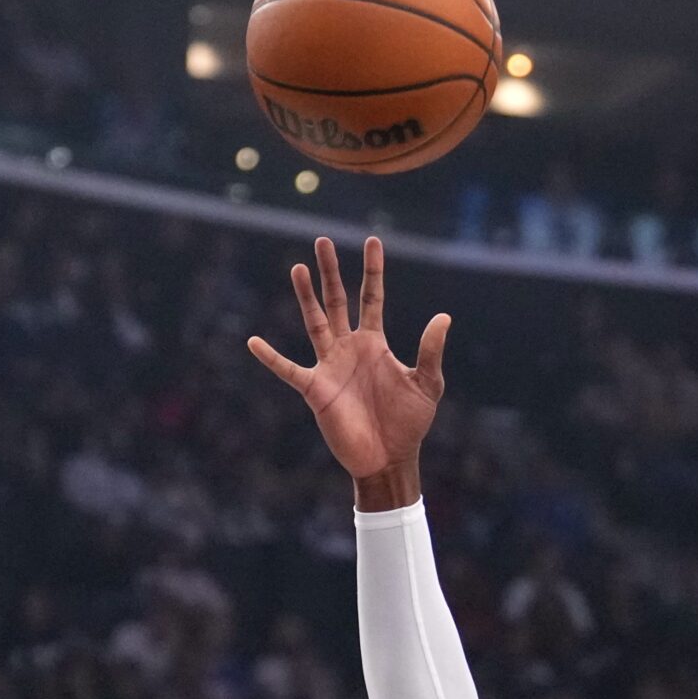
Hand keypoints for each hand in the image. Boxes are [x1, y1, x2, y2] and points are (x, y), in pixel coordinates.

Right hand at [249, 236, 451, 481]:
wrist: (389, 457)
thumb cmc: (409, 423)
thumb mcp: (426, 384)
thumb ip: (430, 351)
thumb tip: (443, 317)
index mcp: (375, 343)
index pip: (372, 297)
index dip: (372, 270)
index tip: (372, 241)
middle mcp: (349, 348)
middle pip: (337, 301)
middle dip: (330, 272)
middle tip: (322, 241)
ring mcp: (330, 366)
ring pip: (314, 322)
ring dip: (305, 296)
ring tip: (297, 268)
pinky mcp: (315, 389)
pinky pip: (288, 369)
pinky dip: (271, 357)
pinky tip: (254, 342)